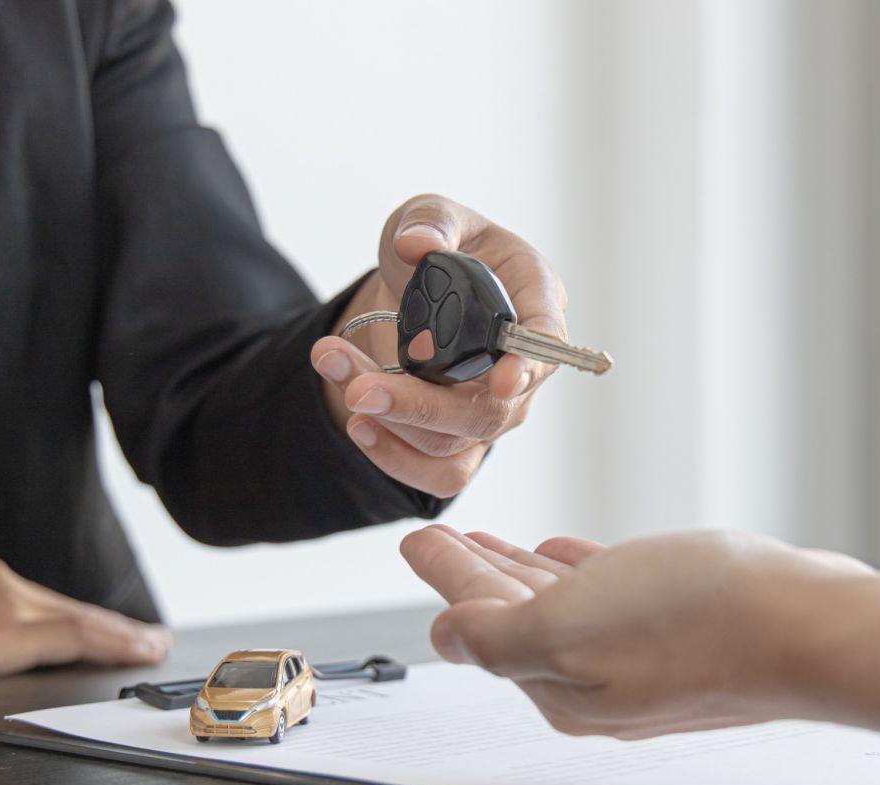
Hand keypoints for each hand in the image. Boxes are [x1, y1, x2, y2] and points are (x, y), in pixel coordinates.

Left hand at [310, 194, 568, 496]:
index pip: (546, 340)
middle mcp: (523, 365)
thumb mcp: (430, 214)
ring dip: (388, 417)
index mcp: (533, 297)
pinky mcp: (462, 442)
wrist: (412, 293)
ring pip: (454, 441)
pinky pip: (440, 475)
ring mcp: (494, 410)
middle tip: (361, 389)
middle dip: (422, 405)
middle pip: (490, 409)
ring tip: (334, 366)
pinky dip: (395, 457)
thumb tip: (419, 245)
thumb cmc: (439, 248)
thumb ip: (429, 221)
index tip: (502, 380)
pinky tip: (359, 426)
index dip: (529, 363)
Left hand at [399, 525, 875, 738]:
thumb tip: (445, 635)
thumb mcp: (568, 628)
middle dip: (475, 575)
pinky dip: (581, 571)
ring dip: (521, 571)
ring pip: (562, 605)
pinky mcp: (685, 629)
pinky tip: (572, 552)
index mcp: (558, 685)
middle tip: (443, 538)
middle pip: (515, 616)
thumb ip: (495, 634)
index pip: (481, 620)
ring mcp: (642, 657)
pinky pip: (613, 597)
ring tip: (495, 542)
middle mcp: (596, 679)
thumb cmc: (700, 625)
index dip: (445, 574)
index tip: (417, 538)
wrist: (808, 628)